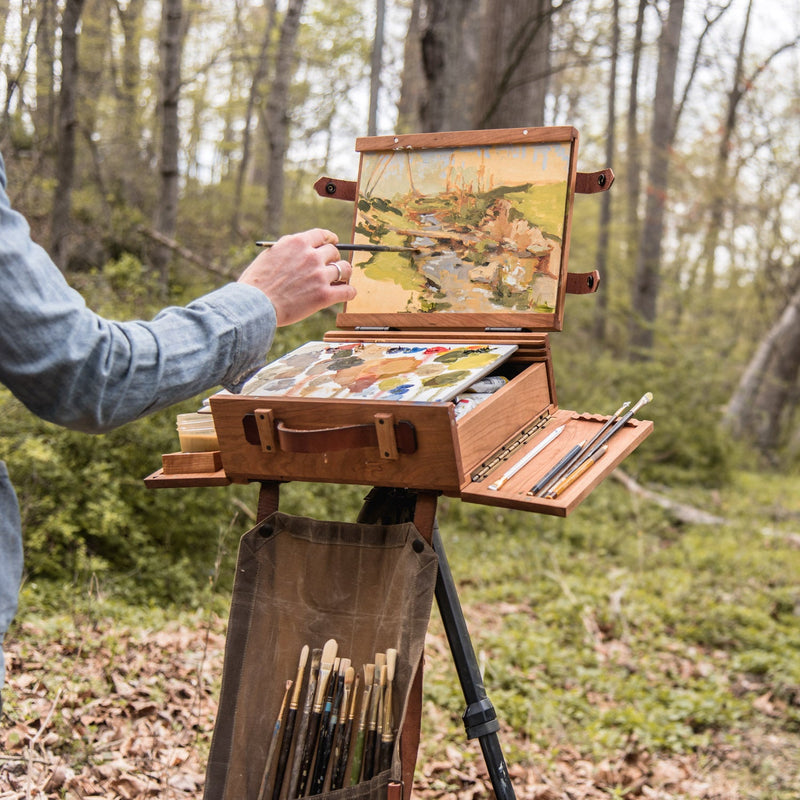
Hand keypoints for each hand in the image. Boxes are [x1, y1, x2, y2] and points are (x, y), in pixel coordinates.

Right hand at [237, 228, 355, 325]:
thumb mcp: (270, 255)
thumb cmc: (257, 283)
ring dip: (344, 274)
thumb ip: (288, 250)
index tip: (333, 242)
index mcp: (297, 243)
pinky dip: (349, 292)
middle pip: (334, 252)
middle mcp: (311, 256)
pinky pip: (348, 291)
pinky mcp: (324, 295)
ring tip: (340, 280)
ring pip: (344, 269)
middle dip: (333, 259)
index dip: (330, 239)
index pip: (322, 235)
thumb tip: (301, 249)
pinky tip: (348, 293)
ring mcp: (319, 275)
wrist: (254, 305)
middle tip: (330, 268)